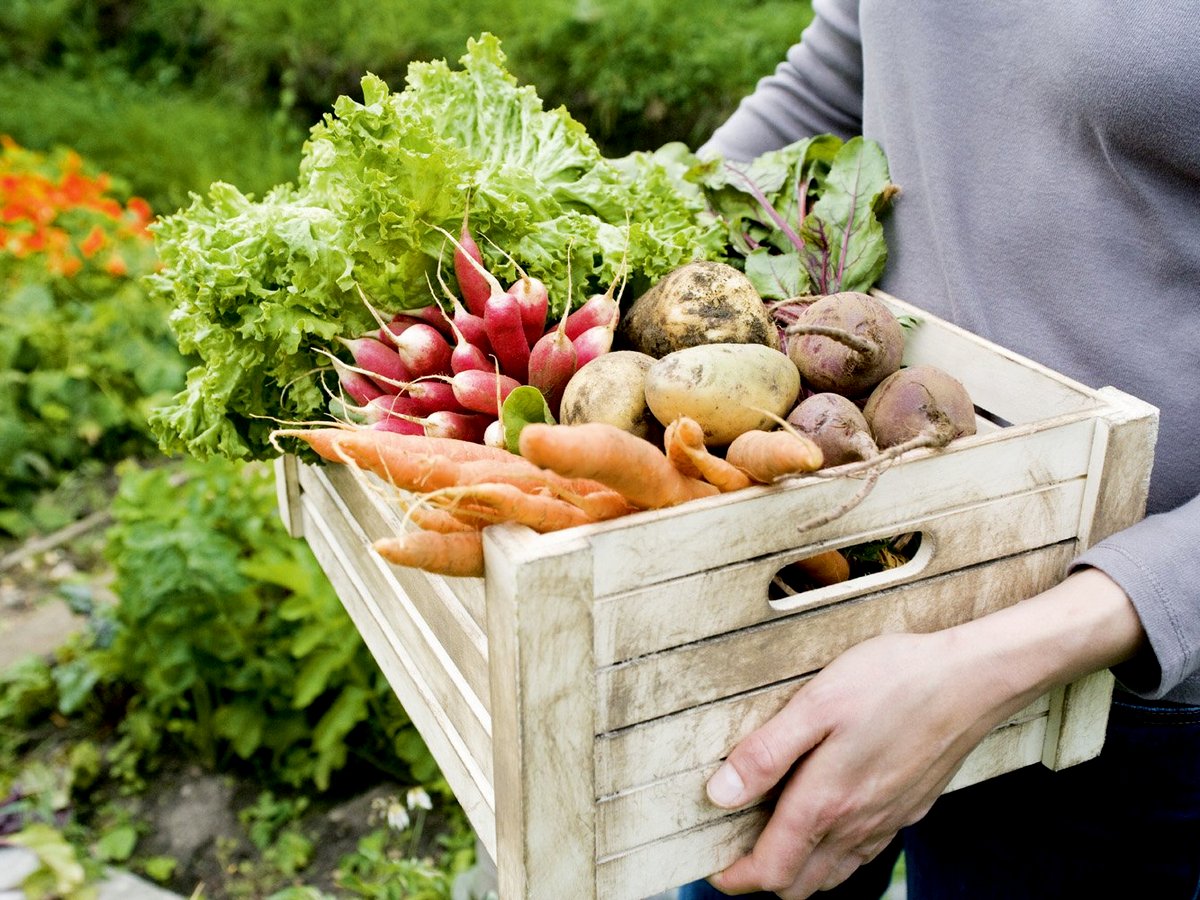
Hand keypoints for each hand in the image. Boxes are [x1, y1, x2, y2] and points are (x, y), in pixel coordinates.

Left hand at [704, 569, 1143, 898]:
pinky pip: (864, 853)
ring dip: (799, 870)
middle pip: (801, 883)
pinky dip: (835, 856)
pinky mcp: (909, 808)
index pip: (773, 868)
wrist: (972, 680)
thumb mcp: (815, 704)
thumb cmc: (893, 681)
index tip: (714, 869)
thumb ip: (766, 753)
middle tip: (737, 853)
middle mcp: (858, 823)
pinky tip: (829, 824)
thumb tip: (720, 794)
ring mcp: (888, 820)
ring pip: (834, 873)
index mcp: (827, 801)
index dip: (737, 877)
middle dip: (765, 878)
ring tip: (774, 843)